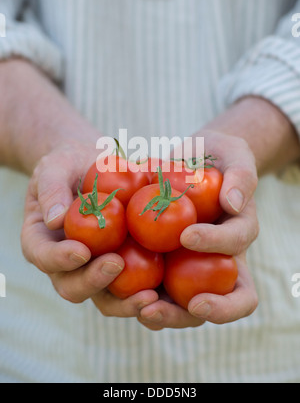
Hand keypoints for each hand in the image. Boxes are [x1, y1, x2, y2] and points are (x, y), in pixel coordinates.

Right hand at [21, 141, 158, 316]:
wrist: (92, 167)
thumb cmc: (69, 164)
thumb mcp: (56, 166)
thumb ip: (51, 188)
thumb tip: (54, 220)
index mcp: (42, 241)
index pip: (42, 256)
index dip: (58, 259)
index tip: (81, 250)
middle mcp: (66, 263)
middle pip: (72, 286)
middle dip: (93, 281)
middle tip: (117, 263)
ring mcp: (94, 269)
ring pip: (104, 298)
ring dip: (125, 303)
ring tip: (149, 296)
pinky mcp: (122, 269)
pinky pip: (132, 288)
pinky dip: (147, 295)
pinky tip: (166, 290)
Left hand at [138, 130, 258, 329]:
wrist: (192, 158)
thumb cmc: (219, 156)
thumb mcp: (236, 156)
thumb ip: (242, 177)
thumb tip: (233, 204)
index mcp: (235, 259)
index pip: (242, 293)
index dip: (225, 302)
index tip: (189, 254)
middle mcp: (211, 270)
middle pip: (201, 315)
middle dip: (177, 317)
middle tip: (150, 306)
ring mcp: (182, 267)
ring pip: (168, 308)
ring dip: (145, 311)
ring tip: (122, 300)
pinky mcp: (155, 257)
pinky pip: (141, 282)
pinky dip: (122, 285)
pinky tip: (100, 270)